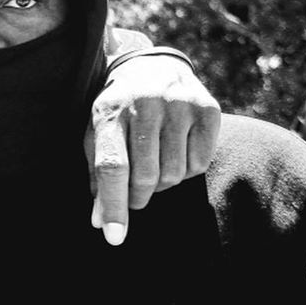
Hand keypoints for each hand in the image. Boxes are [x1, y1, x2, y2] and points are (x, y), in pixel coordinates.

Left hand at [85, 54, 220, 245]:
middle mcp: (146, 105)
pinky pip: (200, 164)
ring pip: (175, 174)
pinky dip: (186, 171)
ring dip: (162, 184)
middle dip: (138, 197)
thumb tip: (101, 222)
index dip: (113, 204)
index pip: (112, 166)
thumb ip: (98, 176)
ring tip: (154, 167)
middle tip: (135, 196)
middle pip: (146, 176)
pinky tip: (175, 153)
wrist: (150, 67)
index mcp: (110, 112)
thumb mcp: (96, 135)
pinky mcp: (208, 109)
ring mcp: (179, 105)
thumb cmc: (117, 112)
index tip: (114, 237)